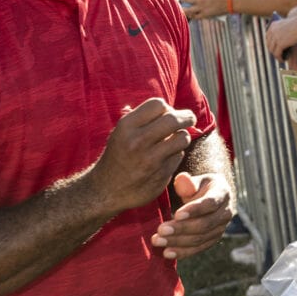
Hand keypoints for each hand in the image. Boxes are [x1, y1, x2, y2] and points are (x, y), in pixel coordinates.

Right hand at [89, 98, 194, 214]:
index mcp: (126, 127)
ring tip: (176, 140)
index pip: (158, 105)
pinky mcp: (160, 175)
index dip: (167, 108)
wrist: (105, 190)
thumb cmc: (118, 155)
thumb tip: (166, 108)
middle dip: (187, 117)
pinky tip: (165, 158)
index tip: (170, 113)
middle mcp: (138, 141)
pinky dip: (176, 155)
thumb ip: (141, 118)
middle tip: (190, 118)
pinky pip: (178, 157)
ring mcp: (150, 160)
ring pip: (182, 138)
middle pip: (174, 119)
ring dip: (182, 137)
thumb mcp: (120, 132)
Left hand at [151, 172, 233, 259]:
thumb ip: (188, 182)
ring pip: (200, 239)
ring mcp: (220, 229)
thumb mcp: (195, 180)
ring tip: (158, 241)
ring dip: (178, 242)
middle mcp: (225, 213)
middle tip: (161, 230)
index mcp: (222, 193)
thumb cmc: (198, 186)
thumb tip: (182, 180)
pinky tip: (166, 253)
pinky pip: (197, 249)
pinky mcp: (212, 240)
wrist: (210, 197)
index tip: (176, 214)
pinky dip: (182, 252)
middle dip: (181, 228)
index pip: (210, 203)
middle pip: (204, 224)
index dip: (194, 210)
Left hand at [265, 15, 296, 61]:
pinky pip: (277, 53)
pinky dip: (280, 58)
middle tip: (278, 56)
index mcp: (272, 25)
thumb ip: (281, 32)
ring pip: (272, 50)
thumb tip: (277, 46)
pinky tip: (283, 60)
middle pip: (269, 45)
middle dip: (273, 51)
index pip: (267, 38)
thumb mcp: (287, 26)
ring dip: (276, 56)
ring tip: (281, 59)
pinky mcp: (280, 43)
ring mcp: (275, 37)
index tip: (274, 49)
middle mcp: (272, 31)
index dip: (271, 45)